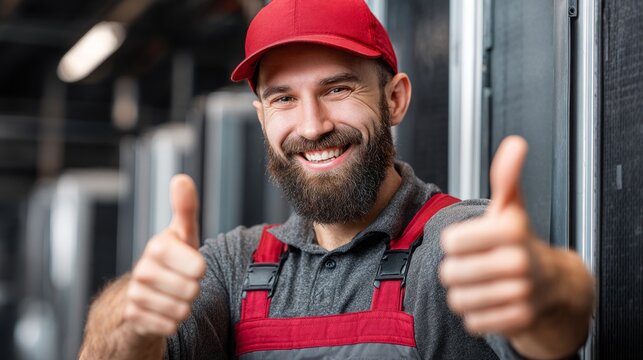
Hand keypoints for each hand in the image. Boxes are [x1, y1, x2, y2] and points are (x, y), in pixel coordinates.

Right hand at [123, 174, 205, 336]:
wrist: (142, 293)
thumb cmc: (171, 260)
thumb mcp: (182, 234)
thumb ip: (185, 208)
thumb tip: (181, 179)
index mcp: (158, 246)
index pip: (198, 267)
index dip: (199, 269)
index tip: (189, 263)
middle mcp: (142, 270)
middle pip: (192, 291)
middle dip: (192, 289)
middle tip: (180, 280)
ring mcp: (135, 294)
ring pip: (182, 310)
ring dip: (183, 306)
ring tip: (172, 294)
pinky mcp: (132, 317)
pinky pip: (170, 326)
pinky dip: (171, 322)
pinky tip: (161, 310)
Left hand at [440, 136, 540, 334]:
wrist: (552, 284)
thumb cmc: (520, 242)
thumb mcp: (511, 207)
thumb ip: (506, 177)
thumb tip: (515, 144)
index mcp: (512, 231)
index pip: (450, 242)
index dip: (456, 242)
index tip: (472, 241)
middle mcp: (520, 263)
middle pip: (449, 273)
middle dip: (457, 269)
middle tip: (476, 264)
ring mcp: (521, 294)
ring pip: (457, 299)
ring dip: (463, 292)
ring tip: (482, 282)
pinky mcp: (517, 321)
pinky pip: (471, 321)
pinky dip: (475, 313)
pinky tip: (490, 301)